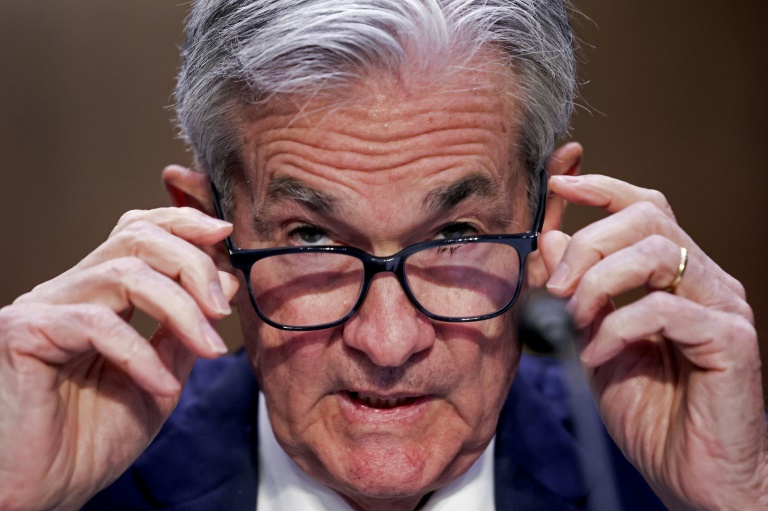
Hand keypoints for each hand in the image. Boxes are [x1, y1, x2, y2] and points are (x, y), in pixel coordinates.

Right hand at [0, 206, 237, 510]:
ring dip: (180, 307)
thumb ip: (187, 332)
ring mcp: (44, 308)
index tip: (224, 233)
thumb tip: (227, 282)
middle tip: (222, 307)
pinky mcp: (23, 333)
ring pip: (124, 273)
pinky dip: (140, 353)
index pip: (139, 232)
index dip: (183, 223)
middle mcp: (70, 291)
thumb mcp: (161, 379)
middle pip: (136, 238)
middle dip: (192, 264)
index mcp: (99, 295)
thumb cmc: (92, 439)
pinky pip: (96, 323)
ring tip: (208, 346)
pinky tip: (161, 384)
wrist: (43, 492)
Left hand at [541, 174, 767, 510]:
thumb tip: (549, 241)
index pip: (644, 208)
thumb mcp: (593, 343)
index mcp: (675, 277)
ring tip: (573, 319)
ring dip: (598, 280)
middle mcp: (703, 281)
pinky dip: (616, 327)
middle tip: (556, 286)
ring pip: (656, 252)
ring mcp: (721, 307)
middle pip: (647, 218)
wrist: (691, 476)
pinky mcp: (730, 341)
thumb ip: (576, 293)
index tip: (558, 185)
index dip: (602, 188)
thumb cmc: (648, 412)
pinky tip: (595, 355)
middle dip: (588, 243)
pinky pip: (664, 309)